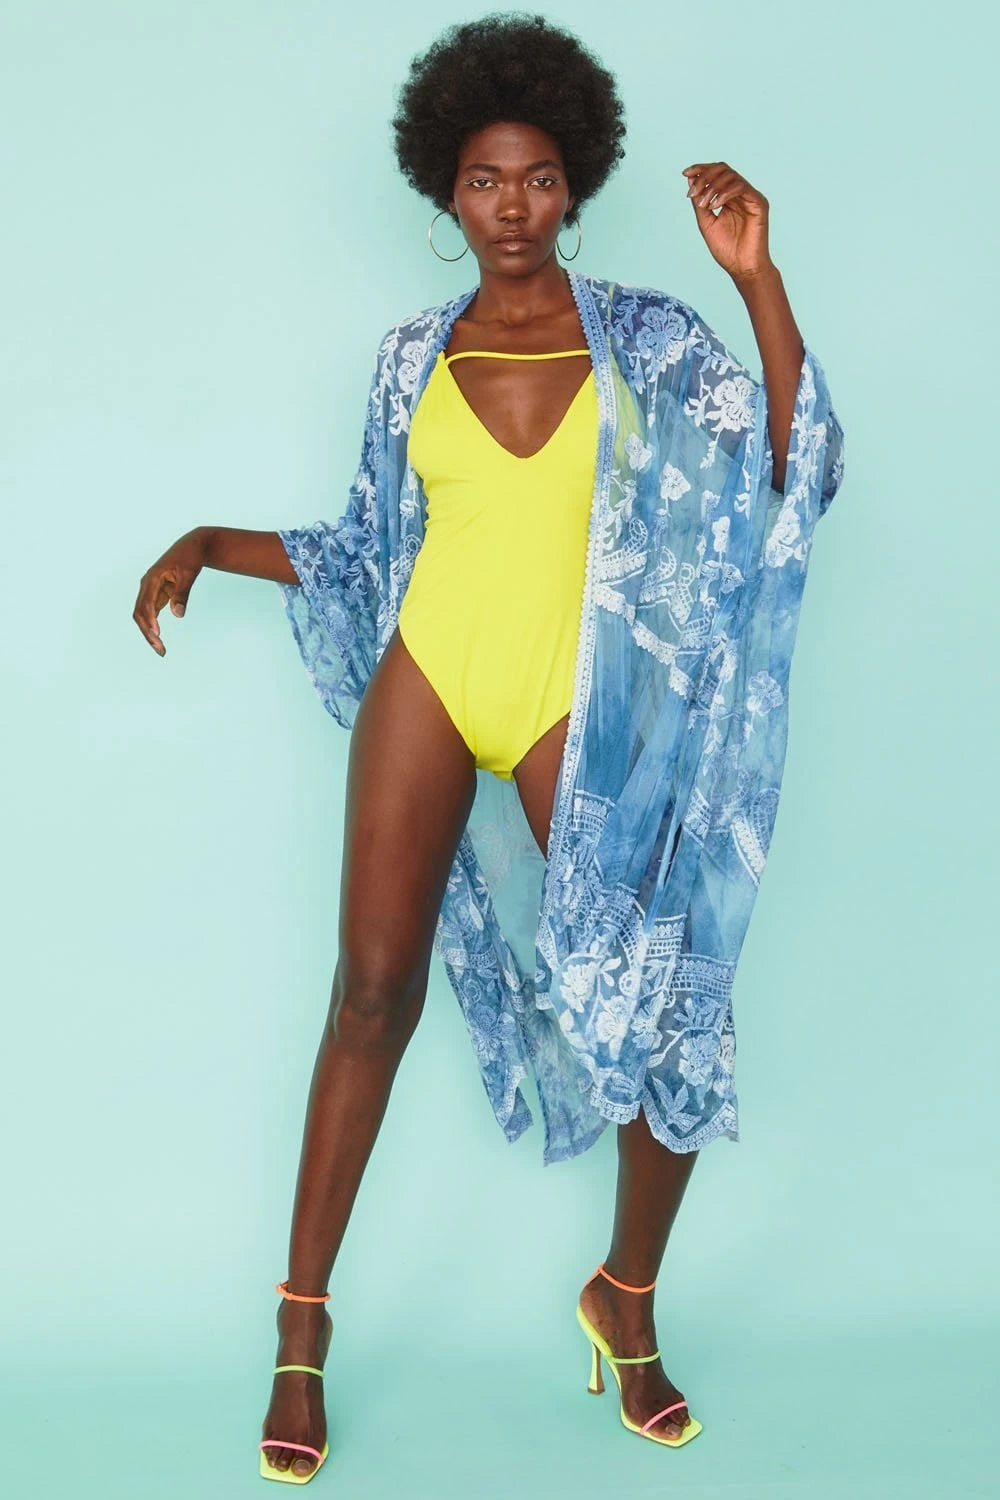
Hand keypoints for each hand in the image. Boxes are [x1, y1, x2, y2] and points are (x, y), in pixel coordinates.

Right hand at [132, 528, 208, 655]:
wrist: (192, 546)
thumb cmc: (190, 558)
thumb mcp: (189, 574)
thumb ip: (182, 593)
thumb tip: (178, 615)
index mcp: (151, 579)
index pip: (146, 604)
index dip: (150, 621)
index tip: (157, 636)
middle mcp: (147, 586)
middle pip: (140, 613)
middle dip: (148, 633)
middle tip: (161, 651)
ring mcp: (150, 591)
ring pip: (144, 616)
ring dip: (150, 633)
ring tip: (161, 650)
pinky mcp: (157, 595)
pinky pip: (151, 614)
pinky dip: (154, 627)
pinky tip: (159, 641)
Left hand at [681, 162, 772, 282]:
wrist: (742, 268)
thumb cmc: (727, 250)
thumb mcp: (706, 223)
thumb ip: (699, 202)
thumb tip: (690, 178)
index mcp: (728, 197)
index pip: (716, 174)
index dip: (700, 169)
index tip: (685, 173)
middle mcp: (740, 194)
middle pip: (723, 169)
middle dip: (705, 176)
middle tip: (693, 191)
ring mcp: (750, 197)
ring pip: (731, 176)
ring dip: (713, 187)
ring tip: (704, 204)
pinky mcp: (759, 203)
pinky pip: (741, 187)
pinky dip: (725, 193)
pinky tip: (715, 205)